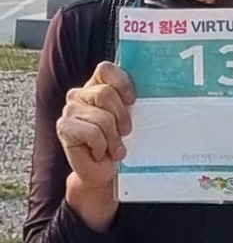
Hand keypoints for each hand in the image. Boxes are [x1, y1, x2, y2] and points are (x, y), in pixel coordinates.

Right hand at [57, 62, 133, 227]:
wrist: (102, 173)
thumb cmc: (118, 143)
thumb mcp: (128, 119)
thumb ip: (130, 102)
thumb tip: (157, 89)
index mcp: (96, 86)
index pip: (105, 69)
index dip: (121, 83)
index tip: (132, 101)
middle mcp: (79, 94)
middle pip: (105, 93)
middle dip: (121, 116)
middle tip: (126, 133)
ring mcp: (69, 110)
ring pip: (101, 117)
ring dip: (113, 138)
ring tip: (115, 148)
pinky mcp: (64, 128)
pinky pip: (92, 133)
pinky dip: (101, 147)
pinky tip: (100, 153)